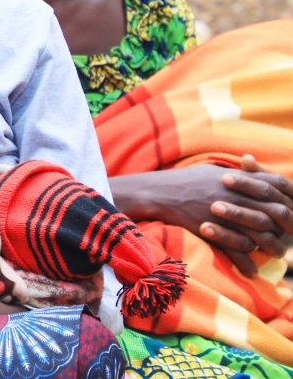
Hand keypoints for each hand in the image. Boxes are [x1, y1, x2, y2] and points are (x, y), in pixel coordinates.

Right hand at [112, 156, 292, 276]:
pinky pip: (235, 250)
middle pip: (272, 213)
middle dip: (285, 227)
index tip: (290, 210)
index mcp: (238, 180)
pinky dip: (246, 262)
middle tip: (291, 237)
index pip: (274, 187)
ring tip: (277, 255)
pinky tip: (252, 270)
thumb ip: (237, 173)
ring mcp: (224, 215)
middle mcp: (235, 197)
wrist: (158, 193)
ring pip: (258, 235)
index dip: (286, 199)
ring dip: (270, 247)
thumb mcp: (213, 171)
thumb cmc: (184, 181)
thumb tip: (253, 169)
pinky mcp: (212, 231)